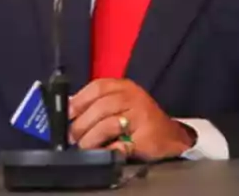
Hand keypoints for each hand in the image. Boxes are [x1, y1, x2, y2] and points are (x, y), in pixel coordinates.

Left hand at [68, 78, 194, 160]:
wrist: (172, 135)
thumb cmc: (140, 118)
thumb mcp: (121, 103)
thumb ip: (98, 103)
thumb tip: (68, 111)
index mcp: (124, 87)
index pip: (97, 87)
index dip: (79, 101)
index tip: (66, 114)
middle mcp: (134, 98)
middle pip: (101, 107)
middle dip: (81, 124)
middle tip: (72, 137)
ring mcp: (142, 117)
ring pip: (108, 124)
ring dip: (91, 138)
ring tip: (83, 147)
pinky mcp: (148, 137)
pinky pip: (122, 143)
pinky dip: (109, 148)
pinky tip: (104, 151)